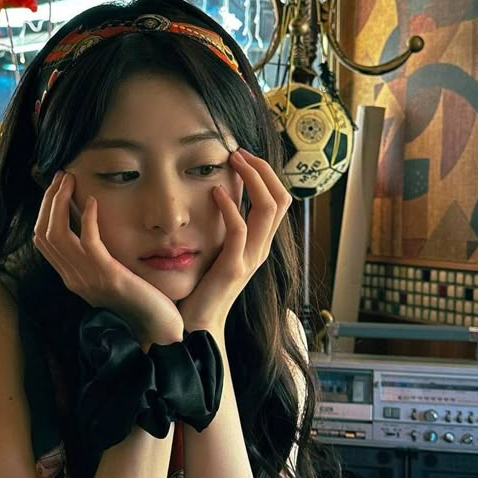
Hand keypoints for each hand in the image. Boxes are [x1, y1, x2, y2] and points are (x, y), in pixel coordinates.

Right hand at [33, 171, 183, 345]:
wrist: (158, 330)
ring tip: (70, 181)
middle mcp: (73, 278)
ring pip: (57, 234)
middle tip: (60, 177)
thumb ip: (96, 255)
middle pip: (44, 233)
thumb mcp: (110, 274)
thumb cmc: (140, 301)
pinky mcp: (108, 275)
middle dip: (48, 200)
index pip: (42, 240)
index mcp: (71, 277)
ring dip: (61, 202)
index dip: (44, 210)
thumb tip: (88, 223)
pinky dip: (88, 217)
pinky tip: (94, 201)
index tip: (56, 187)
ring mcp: (87, 278)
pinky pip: (88, 242)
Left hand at [177, 149, 291, 335]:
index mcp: (259, 243)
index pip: (279, 199)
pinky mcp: (233, 268)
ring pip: (269, 209)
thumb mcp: (218, 249)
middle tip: (238, 152)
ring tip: (232, 161)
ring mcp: (250, 259)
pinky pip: (240, 231)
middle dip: (263, 169)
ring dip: (252, 179)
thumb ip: (224, 226)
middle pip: (281, 199)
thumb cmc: (201, 286)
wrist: (196, 324)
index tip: (242, 155)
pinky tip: (215, 193)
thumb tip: (219, 193)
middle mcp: (261, 249)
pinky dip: (230, 207)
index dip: (266, 173)